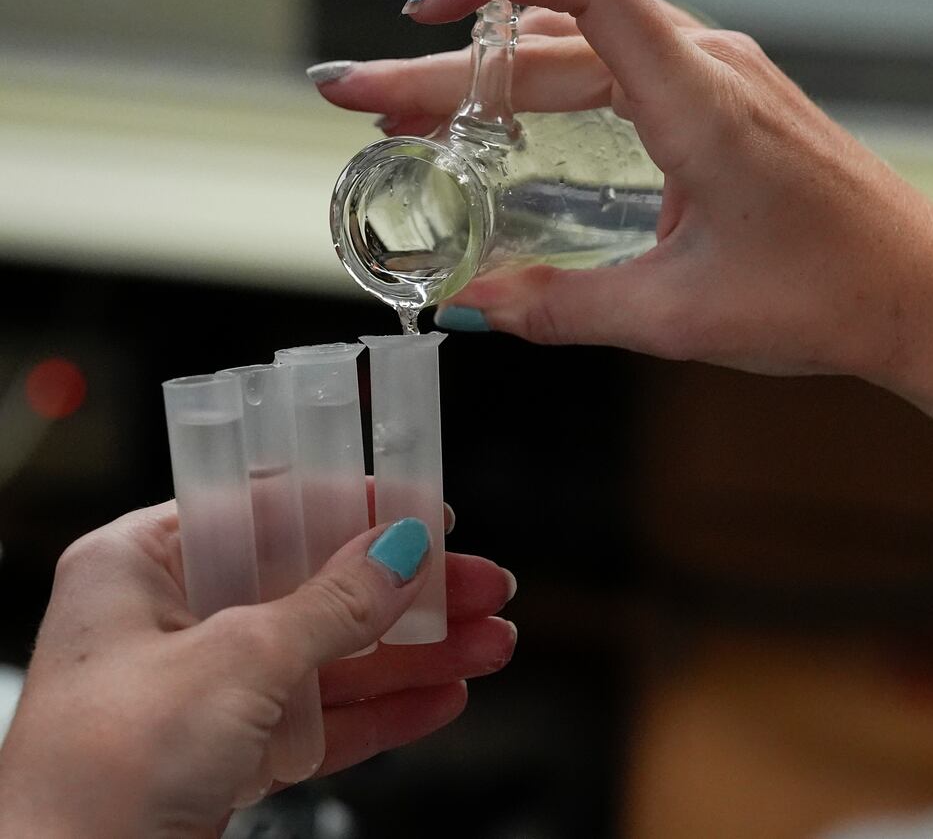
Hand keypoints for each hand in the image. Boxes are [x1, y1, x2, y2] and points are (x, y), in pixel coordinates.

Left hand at [0, 504, 515, 837]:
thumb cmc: (98, 771)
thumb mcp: (236, 661)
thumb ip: (332, 604)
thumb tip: (399, 550)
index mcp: (139, 566)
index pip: (265, 508)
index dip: (353, 506)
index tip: (424, 510)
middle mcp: (168, 622)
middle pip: (314, 585)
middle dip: (408, 592)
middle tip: (481, 585)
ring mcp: (198, 692)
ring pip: (331, 657)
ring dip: (415, 653)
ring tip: (489, 644)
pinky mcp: (224, 757)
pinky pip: (322, 720)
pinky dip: (385, 711)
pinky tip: (443, 697)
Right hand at [313, 0, 932, 384]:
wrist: (926, 290)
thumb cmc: (829, 296)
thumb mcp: (679, 318)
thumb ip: (564, 310)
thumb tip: (471, 311)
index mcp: (698, 98)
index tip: (421, 12)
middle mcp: (710, 65)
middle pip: (555, 31)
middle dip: (449, 66)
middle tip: (360, 102)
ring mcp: (727, 77)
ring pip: (588, 49)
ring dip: (498, 76)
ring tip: (415, 116)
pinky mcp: (735, 101)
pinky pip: (628, 67)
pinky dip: (557, 86)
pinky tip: (514, 122)